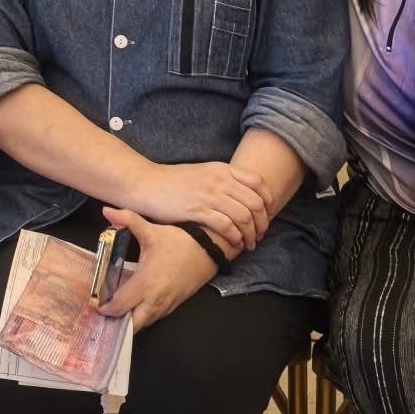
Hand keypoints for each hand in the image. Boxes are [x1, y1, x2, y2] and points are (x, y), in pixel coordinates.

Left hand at [95, 207, 216, 328]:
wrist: (209, 250)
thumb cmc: (179, 242)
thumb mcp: (151, 231)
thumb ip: (127, 220)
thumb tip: (107, 210)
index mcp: (147, 283)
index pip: (120, 305)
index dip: (105, 308)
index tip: (93, 303)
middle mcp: (155, 300)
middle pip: (132, 325)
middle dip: (116, 322)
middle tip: (103, 312)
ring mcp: (166, 305)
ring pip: (144, 324)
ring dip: (129, 321)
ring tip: (114, 312)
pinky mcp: (174, 305)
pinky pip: (154, 318)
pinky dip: (141, 318)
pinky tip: (132, 308)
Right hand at [124, 161, 269, 251]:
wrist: (146, 184)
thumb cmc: (172, 181)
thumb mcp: (202, 173)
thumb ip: (222, 180)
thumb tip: (242, 197)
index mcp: (222, 169)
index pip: (258, 182)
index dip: (268, 200)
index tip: (268, 214)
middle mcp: (219, 180)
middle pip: (255, 202)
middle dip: (262, 223)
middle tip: (259, 235)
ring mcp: (209, 194)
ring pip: (244, 216)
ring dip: (251, 234)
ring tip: (248, 244)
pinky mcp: (197, 210)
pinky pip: (227, 226)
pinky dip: (235, 237)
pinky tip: (235, 244)